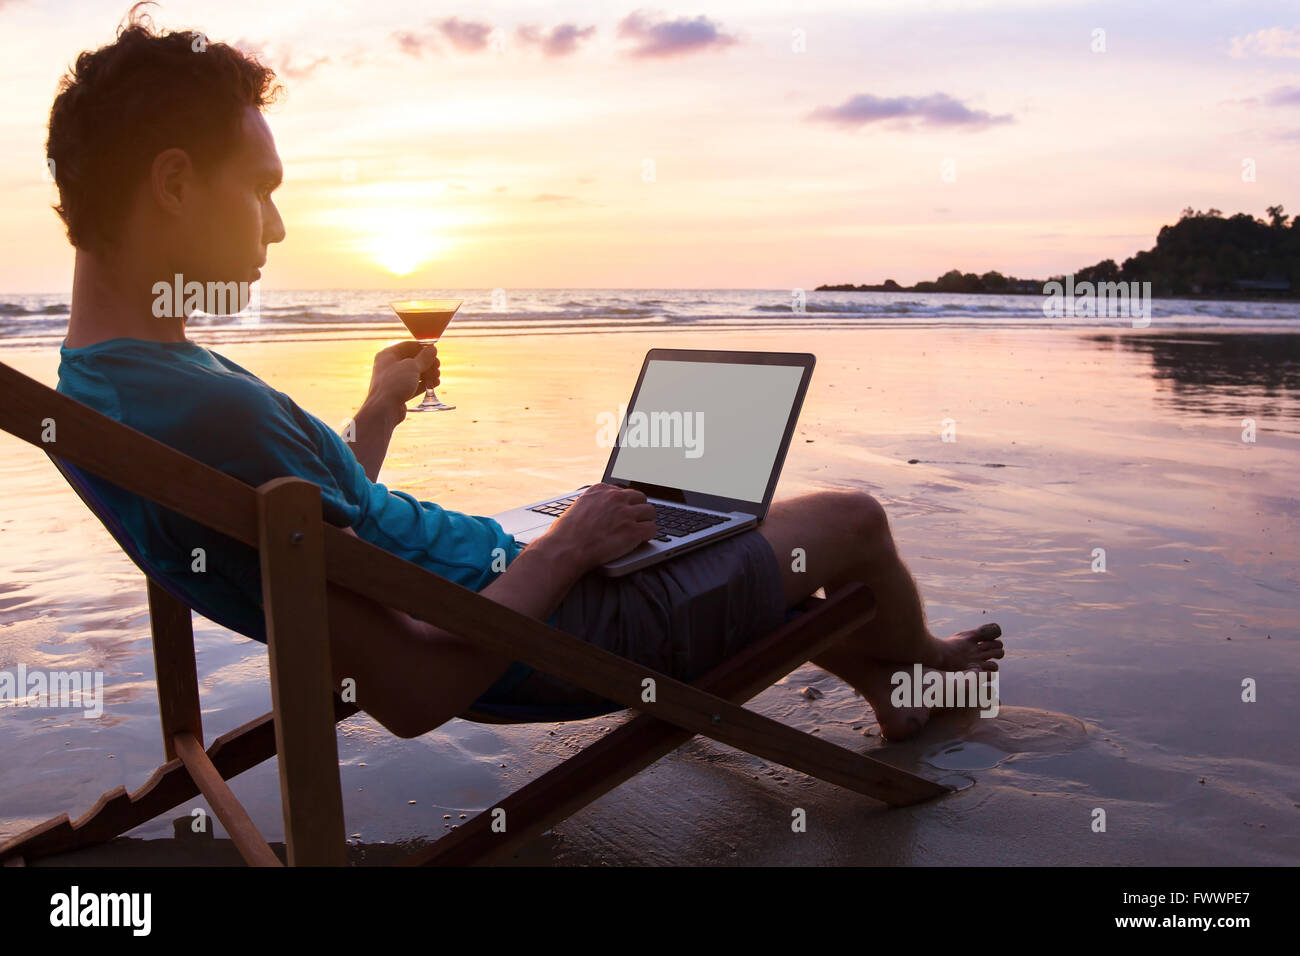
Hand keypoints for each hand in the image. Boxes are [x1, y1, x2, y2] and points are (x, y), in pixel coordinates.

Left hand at [367, 341, 438, 421]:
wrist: (383, 409)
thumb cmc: (395, 383)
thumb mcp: (412, 367)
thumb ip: (424, 357)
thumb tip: (433, 349)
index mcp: (388, 354)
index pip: (408, 346)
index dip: (423, 348)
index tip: (435, 352)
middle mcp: (389, 365)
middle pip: (412, 360)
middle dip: (427, 363)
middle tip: (438, 366)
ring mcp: (393, 380)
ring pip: (414, 373)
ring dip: (428, 374)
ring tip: (437, 377)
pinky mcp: (398, 392)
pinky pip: (413, 384)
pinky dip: (424, 384)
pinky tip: (434, 384)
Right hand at [541, 483, 657, 572]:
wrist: (566, 549)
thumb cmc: (566, 533)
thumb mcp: (577, 507)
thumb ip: (593, 504)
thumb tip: (599, 511)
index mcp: (601, 490)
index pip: (623, 491)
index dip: (625, 504)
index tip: (625, 511)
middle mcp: (615, 498)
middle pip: (640, 498)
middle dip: (639, 509)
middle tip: (635, 521)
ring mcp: (625, 514)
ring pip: (650, 511)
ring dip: (646, 521)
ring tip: (641, 531)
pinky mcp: (633, 531)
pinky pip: (653, 529)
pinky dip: (649, 535)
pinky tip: (643, 540)